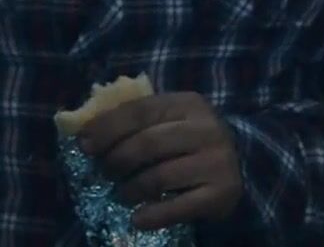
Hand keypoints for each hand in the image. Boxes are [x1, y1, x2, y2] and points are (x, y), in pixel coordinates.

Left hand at [74, 92, 243, 230]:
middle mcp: (207, 128)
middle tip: (103, 172)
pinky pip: (179, 207)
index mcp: (188, 103)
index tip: (84, 145)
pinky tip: (137, 219)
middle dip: (117, 160)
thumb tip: (85, 132)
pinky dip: (153, 215)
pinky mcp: (222, 193)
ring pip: (160, 176)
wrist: (239, 166)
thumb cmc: (189, 141)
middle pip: (148, 143)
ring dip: (131, 188)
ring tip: (121, 194)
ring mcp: (217, 161)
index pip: (140, 110)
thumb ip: (136, 119)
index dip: (107, 127)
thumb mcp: (169, 119)